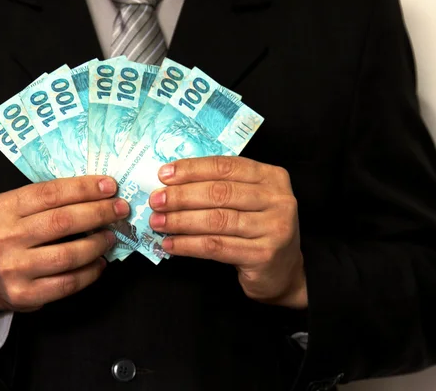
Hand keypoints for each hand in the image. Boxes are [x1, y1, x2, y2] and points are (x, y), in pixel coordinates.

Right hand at [0, 176, 128, 318]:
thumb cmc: (7, 236)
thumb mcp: (14, 210)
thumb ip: (47, 200)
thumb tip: (96, 192)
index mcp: (3, 208)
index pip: (50, 193)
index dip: (84, 188)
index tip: (110, 186)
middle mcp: (5, 237)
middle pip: (62, 221)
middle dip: (98, 213)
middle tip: (120, 209)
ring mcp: (14, 268)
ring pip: (68, 254)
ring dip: (97, 244)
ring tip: (110, 236)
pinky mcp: (25, 294)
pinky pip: (68, 282)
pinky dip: (90, 272)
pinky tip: (100, 262)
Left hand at [148, 156, 306, 308]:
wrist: (282, 271)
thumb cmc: (256, 230)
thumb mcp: (247, 200)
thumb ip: (219, 187)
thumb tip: (170, 181)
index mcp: (271, 176)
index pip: (226, 166)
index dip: (192, 169)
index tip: (164, 175)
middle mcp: (278, 199)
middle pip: (219, 193)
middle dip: (182, 196)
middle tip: (156, 201)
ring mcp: (275, 228)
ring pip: (216, 220)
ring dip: (180, 221)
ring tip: (157, 222)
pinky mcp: (264, 255)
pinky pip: (217, 246)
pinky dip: (189, 245)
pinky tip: (171, 244)